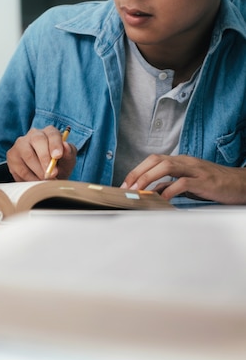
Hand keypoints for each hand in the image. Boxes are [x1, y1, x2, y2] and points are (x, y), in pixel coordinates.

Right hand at [7, 126, 76, 180]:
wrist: (44, 175)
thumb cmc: (58, 165)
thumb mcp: (67, 161)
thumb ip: (69, 154)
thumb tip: (66, 146)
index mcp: (49, 132)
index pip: (52, 133)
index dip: (55, 144)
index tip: (58, 156)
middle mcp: (34, 134)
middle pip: (37, 140)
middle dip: (45, 158)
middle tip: (52, 173)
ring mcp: (20, 144)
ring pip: (27, 155)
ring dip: (38, 171)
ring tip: (46, 181)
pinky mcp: (12, 155)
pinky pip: (19, 167)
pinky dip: (30, 178)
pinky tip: (36, 182)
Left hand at [121, 154, 245, 203]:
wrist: (240, 184)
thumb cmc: (212, 183)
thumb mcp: (186, 183)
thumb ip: (168, 185)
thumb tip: (149, 191)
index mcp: (180, 161)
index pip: (152, 160)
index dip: (136, 171)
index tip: (125, 184)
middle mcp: (185, 161)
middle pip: (155, 160)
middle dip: (137, 173)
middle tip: (127, 188)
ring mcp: (195, 169)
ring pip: (167, 167)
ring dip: (148, 179)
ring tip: (138, 191)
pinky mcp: (204, 181)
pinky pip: (183, 182)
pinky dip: (169, 190)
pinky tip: (162, 199)